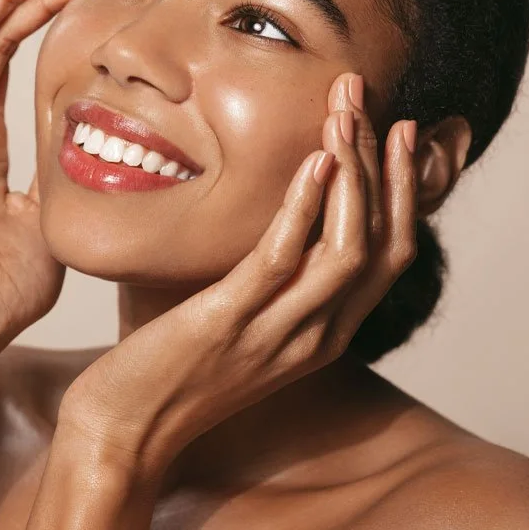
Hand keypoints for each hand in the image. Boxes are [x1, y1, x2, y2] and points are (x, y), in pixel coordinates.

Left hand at [59, 72, 418, 477]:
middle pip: (383, 244)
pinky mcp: (230, 323)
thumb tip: (288, 214)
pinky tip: (313, 162)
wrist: (124, 431)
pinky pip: (282, 260)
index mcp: (327, 333)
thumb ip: (277, 278)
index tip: (400, 130)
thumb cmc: (178, 366)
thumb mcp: (248, 321)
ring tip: (344, 114)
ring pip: (347, 249)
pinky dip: (305, 207)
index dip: (404, 190)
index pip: (392, 254)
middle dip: (385, 165)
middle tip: (367, 98)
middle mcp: (317, 336)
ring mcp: (278, 333)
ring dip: (353, 174)